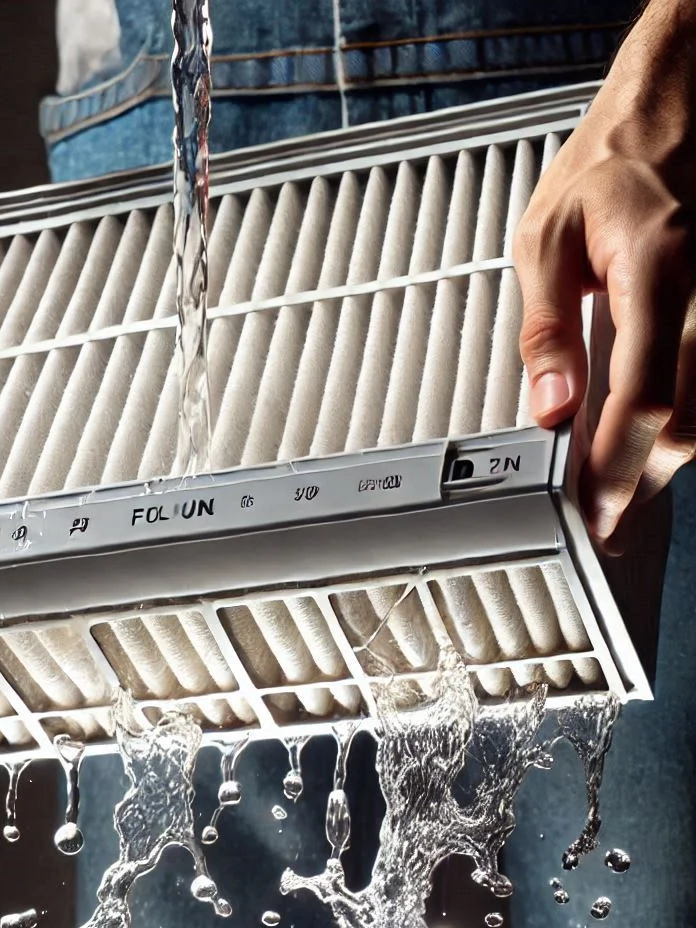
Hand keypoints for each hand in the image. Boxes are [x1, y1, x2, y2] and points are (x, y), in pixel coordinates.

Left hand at [513, 1, 695, 552]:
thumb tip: (550, 404)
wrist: (671, 118)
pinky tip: (646, 434)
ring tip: (615, 483)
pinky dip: (681, 420)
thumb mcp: (544, 240)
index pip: (645, 396)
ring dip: (664, 456)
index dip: (619, 464)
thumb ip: (546, 328)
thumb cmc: (604, 170)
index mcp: (659, 269)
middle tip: (599, 511)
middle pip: (689, 419)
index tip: (592, 505)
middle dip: (642, 476)